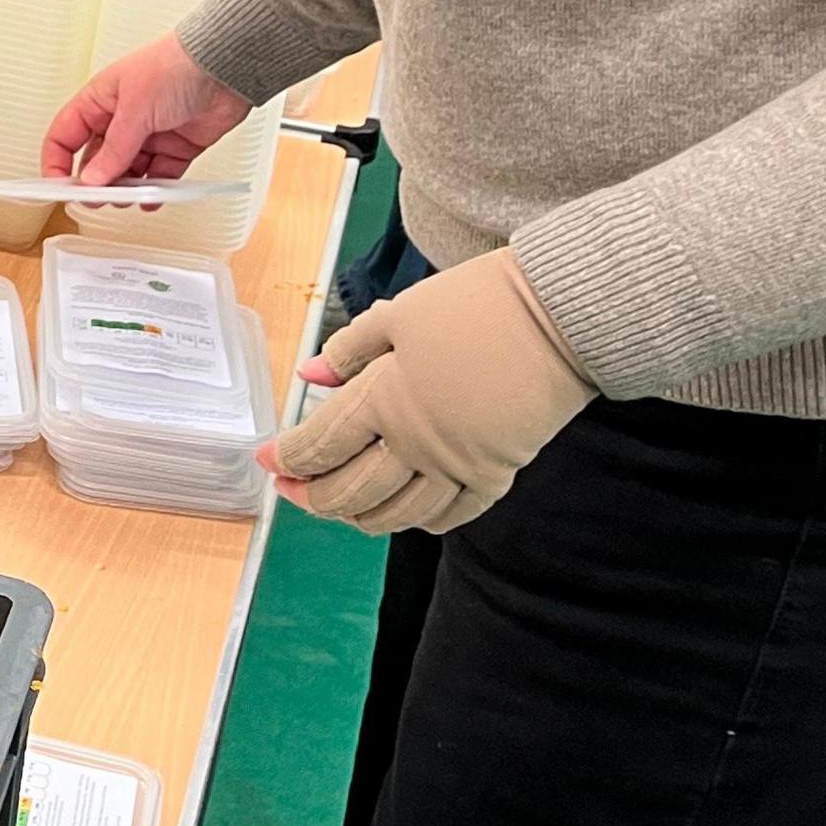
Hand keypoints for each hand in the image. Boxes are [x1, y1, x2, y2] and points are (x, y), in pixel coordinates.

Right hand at [43, 32, 252, 186]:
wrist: (224, 65)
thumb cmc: (175, 65)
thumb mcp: (135, 108)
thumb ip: (115, 149)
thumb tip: (94, 179)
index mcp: (99, 101)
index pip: (65, 136)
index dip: (57, 162)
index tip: (60, 187)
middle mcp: (121, 119)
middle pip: (96, 160)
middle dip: (94, 183)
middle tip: (97, 201)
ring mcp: (148, 135)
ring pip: (127, 173)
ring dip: (125, 190)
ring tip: (128, 199)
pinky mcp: (175, 148)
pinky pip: (159, 177)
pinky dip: (155, 192)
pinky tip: (151, 199)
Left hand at [260, 248, 594, 536]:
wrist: (558, 318)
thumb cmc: (478, 305)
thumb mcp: (400, 313)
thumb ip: (349, 348)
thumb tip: (308, 373)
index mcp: (386, 398)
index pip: (320, 444)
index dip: (287, 458)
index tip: (267, 460)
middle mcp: (417, 443)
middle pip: (349, 491)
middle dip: (310, 496)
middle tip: (291, 488)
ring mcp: (458, 465)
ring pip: (395, 514)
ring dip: (356, 515)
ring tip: (337, 504)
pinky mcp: (497, 474)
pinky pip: (449, 516)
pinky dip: (416, 520)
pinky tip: (400, 511)